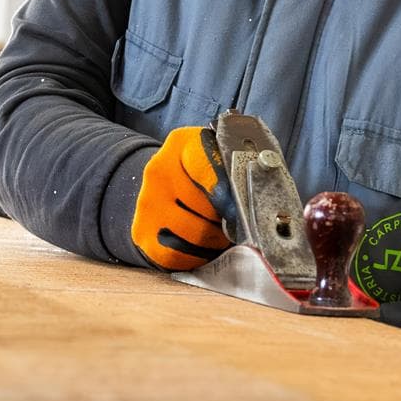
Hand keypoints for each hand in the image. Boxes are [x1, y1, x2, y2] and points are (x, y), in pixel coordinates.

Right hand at [131, 125, 234, 270]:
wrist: (163, 188)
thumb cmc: (203, 175)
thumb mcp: (218, 157)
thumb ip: (238, 168)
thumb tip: (258, 198)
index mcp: (183, 144)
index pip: (212, 169)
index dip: (233, 193)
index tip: (247, 209)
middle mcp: (159, 170)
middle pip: (207, 206)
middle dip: (229, 220)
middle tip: (239, 224)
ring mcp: (147, 202)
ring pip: (196, 233)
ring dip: (217, 240)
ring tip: (224, 235)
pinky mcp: (142, 233)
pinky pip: (178, 255)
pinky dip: (198, 256)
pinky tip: (205, 248)